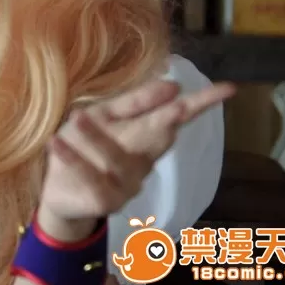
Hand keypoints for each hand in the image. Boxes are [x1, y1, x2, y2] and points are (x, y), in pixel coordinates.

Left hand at [35, 79, 235, 239]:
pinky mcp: (103, 200)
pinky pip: (90, 178)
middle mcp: (142, 161)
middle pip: (157, 137)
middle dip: (168, 121)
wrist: (58, 190)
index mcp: (145, 137)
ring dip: (96, 138)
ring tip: (79, 117)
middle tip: (180, 104)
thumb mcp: (104, 116)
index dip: (201, 104)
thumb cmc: (84, 145)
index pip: (176, 117)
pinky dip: (73, 160)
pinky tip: (57, 142)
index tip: (227, 89)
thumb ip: (135, 102)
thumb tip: (174, 84)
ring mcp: (125, 183)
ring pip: (116, 158)